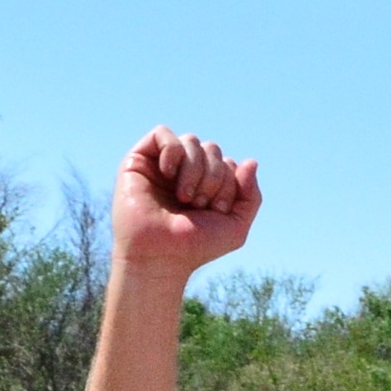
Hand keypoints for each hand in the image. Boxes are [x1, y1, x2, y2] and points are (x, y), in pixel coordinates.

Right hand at [113, 127, 260, 276]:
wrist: (159, 257)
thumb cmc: (193, 247)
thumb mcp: (236, 227)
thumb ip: (251, 196)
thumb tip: (250, 162)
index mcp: (205, 186)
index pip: (227, 163)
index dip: (229, 183)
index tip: (217, 210)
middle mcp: (183, 173)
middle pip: (212, 148)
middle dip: (213, 176)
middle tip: (199, 204)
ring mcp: (161, 166)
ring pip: (191, 140)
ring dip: (195, 169)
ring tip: (184, 197)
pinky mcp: (138, 161)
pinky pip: (162, 133)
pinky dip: (172, 151)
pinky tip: (169, 174)